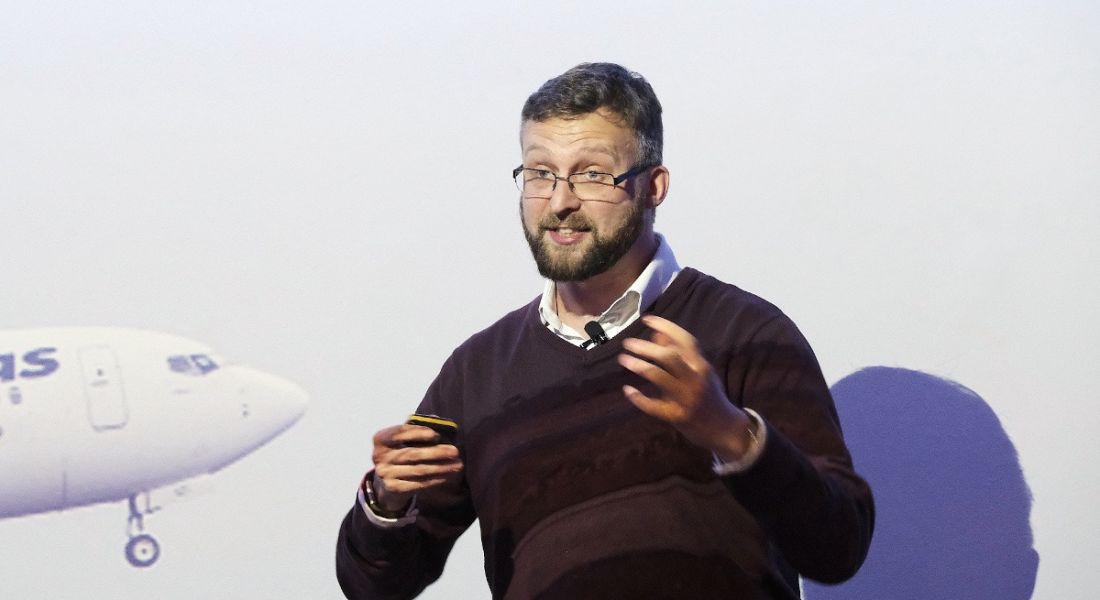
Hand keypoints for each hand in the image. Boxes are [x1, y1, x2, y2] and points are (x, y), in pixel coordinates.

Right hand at [371, 423, 463, 510]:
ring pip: (418, 470)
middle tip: (455, 451)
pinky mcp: (393, 489)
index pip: (400, 432)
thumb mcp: (402, 440)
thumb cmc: (400, 453)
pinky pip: (418, 484)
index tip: (436, 435)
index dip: (418, 433)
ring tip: (457, 465)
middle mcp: (379, 456)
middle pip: (412, 454)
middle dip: (436, 453)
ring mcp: (385, 474)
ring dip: (441, 468)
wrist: (386, 482)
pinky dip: (435, 480)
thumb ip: (416, 429)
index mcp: (380, 439)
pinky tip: (447, 476)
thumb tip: (437, 420)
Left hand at [618, 315, 755, 460]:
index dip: (666, 326)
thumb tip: (657, 333)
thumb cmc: (709, 395)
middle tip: (628, 343)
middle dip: (646, 347)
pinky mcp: (677, 417)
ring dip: (639, 366)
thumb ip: (679, 353)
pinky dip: (639, 398)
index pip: (685, 340)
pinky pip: (654, 406)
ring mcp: (686, 399)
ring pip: (659, 377)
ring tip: (624, 359)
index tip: (647, 319)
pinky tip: (628, 389)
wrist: (723, 428)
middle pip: (669, 357)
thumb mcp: (698, 371)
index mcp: (701, 365)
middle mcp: (695, 379)